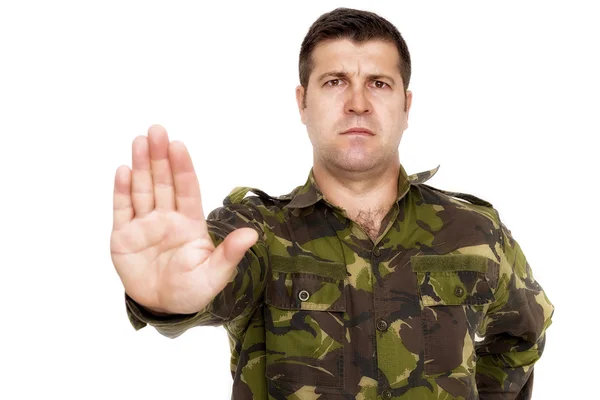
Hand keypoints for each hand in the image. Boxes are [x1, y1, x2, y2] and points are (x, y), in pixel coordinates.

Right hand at [110, 125, 257, 313]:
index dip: (183, 168)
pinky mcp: (123, 237)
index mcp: (189, 223)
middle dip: (160, 157)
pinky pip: (122, 209)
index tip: (179, 146)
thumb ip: (229, 253)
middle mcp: (166, 218)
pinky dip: (121, 190)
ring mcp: (144, 225)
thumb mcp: (215, 275)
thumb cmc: (193, 291)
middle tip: (157, 130)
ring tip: (140, 141)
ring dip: (141, 165)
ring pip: (142, 190)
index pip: (186, 189)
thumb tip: (252, 234)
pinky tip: (123, 170)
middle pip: (162, 182)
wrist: (164, 307)